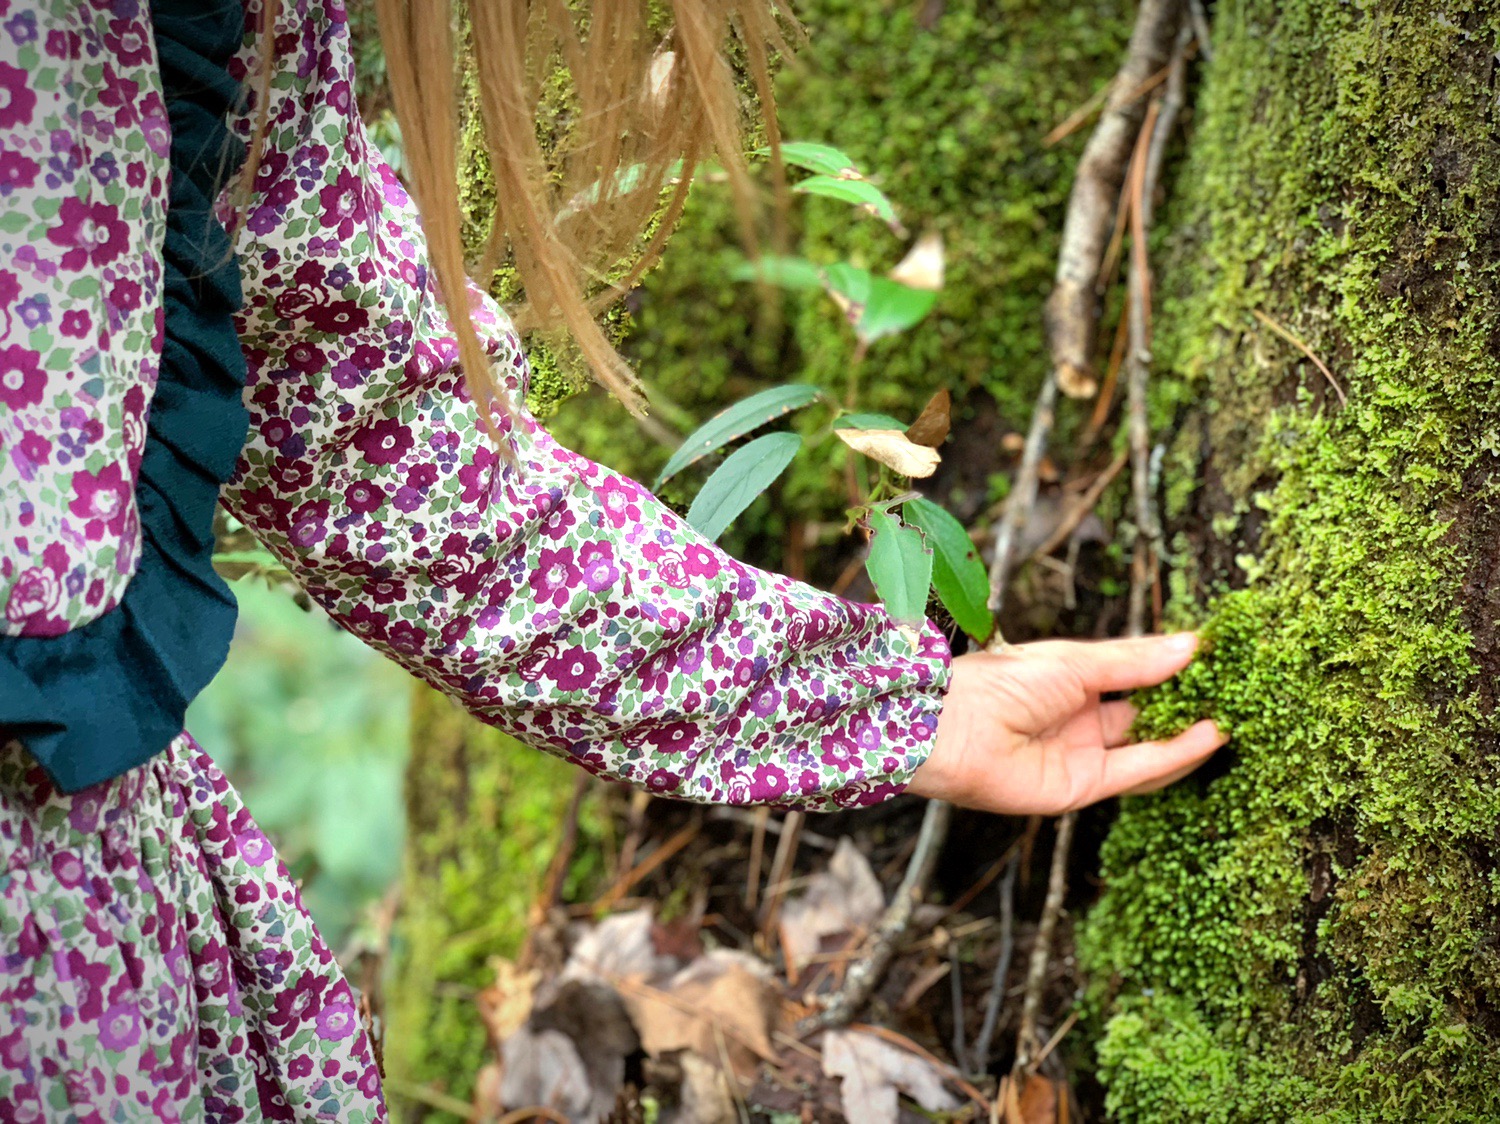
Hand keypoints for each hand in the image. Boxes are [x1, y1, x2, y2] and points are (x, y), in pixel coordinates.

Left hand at [908, 633, 1225, 814]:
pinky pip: (1137, 772)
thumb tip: (1192, 644)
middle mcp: (1078, 719)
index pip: (1133, 674)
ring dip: (1189, 734)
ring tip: (1234, 712)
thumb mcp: (1077, 663)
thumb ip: (1136, 661)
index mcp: (1070, 681)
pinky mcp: (1082, 787)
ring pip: (1147, 747)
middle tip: (1236, 689)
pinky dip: (1175, 755)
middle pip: (1143, 714)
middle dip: (1187, 704)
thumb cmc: (1001, 683)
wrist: (952, 729)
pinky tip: (1210, 735)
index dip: (1173, 668)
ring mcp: (1081, 755)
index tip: (1218, 657)